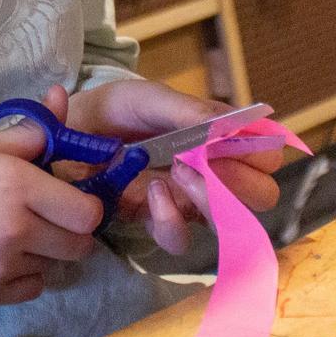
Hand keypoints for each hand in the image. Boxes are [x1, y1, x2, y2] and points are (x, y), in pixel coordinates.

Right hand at [0, 89, 102, 305]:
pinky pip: (30, 287)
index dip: (83, 202)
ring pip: (56, 266)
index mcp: (16, 186)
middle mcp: (15, 231)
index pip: (88, 211)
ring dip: (46, 251)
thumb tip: (61, 103)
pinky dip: (24, 273)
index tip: (67, 195)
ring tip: (12, 231)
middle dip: (71, 229)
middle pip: (80, 244)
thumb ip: (29, 133)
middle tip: (46, 214)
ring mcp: (1, 269)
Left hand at [52, 80, 287, 255]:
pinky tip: (154, 193)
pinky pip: (179, 238)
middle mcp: (213, 173)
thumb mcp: (148, 98)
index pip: (268, 155)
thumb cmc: (113, 109)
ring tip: (180, 172)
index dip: (260, 153)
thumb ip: (189, 110)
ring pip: (228, 222)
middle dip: (243, 182)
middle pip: (262, 195)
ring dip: (210, 198)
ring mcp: (187, 201)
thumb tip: (227, 126)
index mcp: (220, 138)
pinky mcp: (155, 222)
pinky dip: (171, 218)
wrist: (67, 132)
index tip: (230, 141)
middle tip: (209, 163)